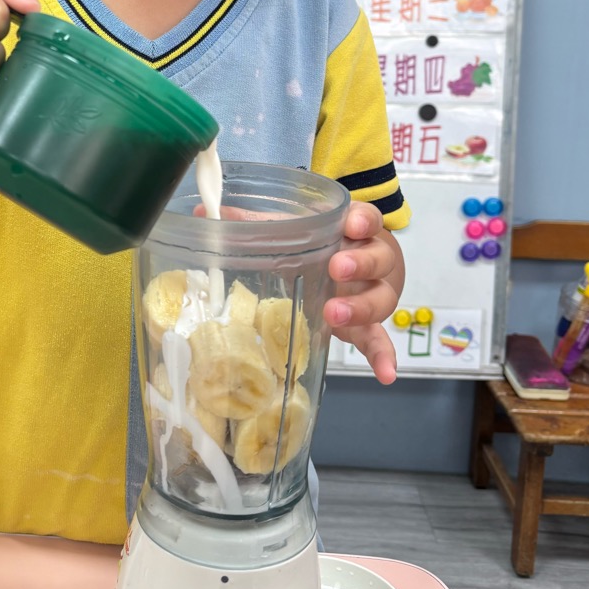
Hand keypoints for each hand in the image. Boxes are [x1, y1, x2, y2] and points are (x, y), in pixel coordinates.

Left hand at [193, 200, 403, 383]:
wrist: (349, 261)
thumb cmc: (317, 241)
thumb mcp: (290, 226)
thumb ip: (253, 221)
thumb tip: (203, 214)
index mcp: (353, 230)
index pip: (367, 219)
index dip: (362, 221)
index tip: (350, 225)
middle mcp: (371, 259)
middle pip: (379, 258)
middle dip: (360, 263)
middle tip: (337, 268)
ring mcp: (373, 292)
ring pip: (381, 298)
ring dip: (361, 306)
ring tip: (335, 314)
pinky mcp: (369, 322)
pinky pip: (380, 339)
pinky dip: (384, 356)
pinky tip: (385, 374)